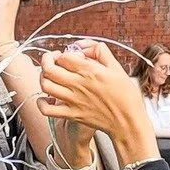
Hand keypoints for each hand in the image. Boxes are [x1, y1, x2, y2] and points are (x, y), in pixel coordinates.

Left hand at [39, 42, 158, 163]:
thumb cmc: (126, 96)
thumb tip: (84, 46)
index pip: (64, 57)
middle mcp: (79, 85)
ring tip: (48, 76)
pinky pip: (47, 109)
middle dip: (46, 60)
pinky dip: (41, 103)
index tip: (64, 56)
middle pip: (49, 69)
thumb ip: (100, 52)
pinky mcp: (72, 115)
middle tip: (51, 61)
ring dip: (43, 78)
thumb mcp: (117, 68)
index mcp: (90, 71)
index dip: (61, 54)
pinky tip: (45, 98)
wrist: (128, 122)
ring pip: (46, 85)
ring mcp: (73, 101)